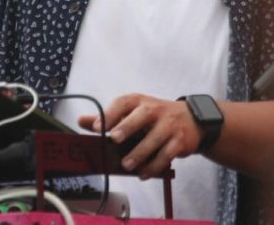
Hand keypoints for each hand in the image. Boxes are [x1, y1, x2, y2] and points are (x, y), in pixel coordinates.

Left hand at [77, 93, 201, 178]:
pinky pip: (166, 155)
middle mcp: (155, 110)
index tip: (97, 126)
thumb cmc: (156, 116)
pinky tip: (143, 173)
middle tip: (114, 139)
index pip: (124, 102)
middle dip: (127, 126)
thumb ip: (109, 118)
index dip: (110, 113)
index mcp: (140, 101)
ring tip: (127, 165)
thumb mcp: (134, 112)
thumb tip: (82, 121)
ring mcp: (169, 125)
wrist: (191, 119)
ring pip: (154, 139)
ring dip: (139, 153)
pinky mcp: (179, 141)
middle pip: (142, 116)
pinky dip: (154, 166)